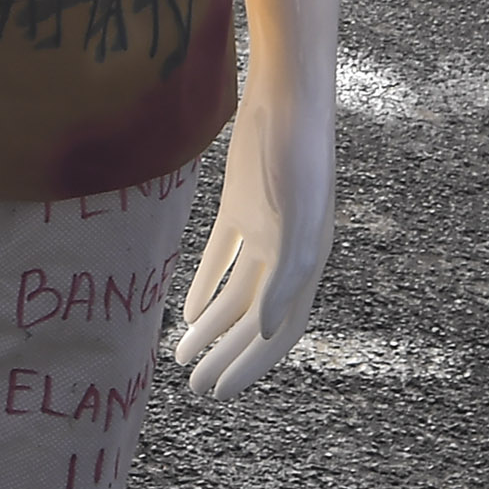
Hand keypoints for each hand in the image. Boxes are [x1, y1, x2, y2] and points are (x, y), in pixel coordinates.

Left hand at [170, 64, 331, 400]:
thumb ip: (284, 274)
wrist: (286, 95)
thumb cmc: (296, 155)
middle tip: (194, 388)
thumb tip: (263, 329)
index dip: (253, 365)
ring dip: (211, 327)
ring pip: (235, 293)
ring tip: (181, 358)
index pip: (279, 332)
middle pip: (254, 320)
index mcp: (307, 265)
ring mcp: (264, 230)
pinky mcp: (241, 206)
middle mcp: (287, 254)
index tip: (222, 392)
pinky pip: (223, 258)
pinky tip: (186, 312)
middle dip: (227, 356)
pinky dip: (205, 286)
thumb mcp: (295, 217)